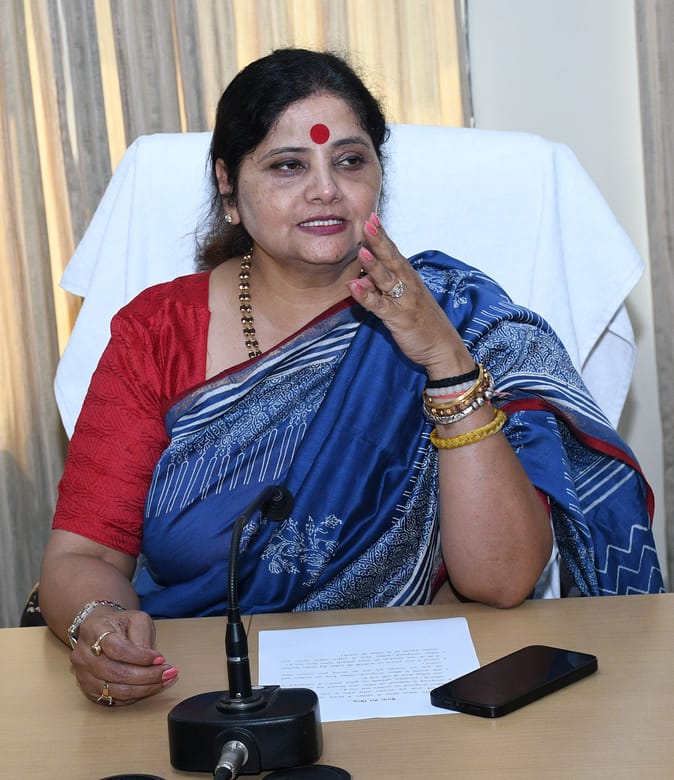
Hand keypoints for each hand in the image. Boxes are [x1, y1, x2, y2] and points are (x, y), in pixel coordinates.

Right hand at [70, 607, 178, 706]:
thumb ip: (142, 635)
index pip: (117, 649)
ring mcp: (83, 674)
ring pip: (115, 690)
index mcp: (94, 630)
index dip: (140, 657)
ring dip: (144, 689)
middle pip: (116, 673)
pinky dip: (134, 696)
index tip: (160, 658)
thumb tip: (150, 661)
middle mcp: (83, 654)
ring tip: (163, 681)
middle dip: (147, 676)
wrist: (99, 630)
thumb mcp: (136, 619)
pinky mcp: (88, 689)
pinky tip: (149, 687)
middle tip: (168, 672)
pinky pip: (112, 699)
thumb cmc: (119, 623)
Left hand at [345, 213, 472, 377]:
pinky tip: (354, 288)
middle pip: (391, 258)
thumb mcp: (403, 300)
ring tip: (361, 250)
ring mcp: (404, 301)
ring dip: (373, 265)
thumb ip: (383, 288)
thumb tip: (362, 279)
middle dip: (379, 239)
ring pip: (386, 279)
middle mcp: (408, 284)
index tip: (371, 217)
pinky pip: (380, 306)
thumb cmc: (423, 323)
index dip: (382, 235)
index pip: (394, 252)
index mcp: (409, 277)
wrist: (443, 347)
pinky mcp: (398, 318)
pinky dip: (367, 297)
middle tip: (368, 221)